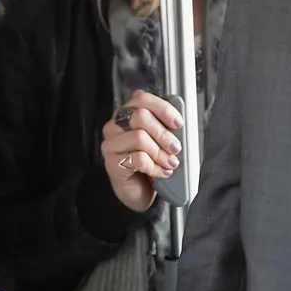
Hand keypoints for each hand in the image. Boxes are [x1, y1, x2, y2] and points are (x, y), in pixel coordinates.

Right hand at [100, 90, 183, 212]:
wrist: (139, 191)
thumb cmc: (150, 162)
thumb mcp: (160, 140)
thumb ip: (165, 127)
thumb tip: (178, 123)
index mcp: (127, 114)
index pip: (142, 99)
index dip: (163, 109)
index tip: (178, 123)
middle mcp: (115, 126)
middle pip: (140, 116)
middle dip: (164, 134)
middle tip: (175, 148)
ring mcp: (111, 144)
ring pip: (139, 137)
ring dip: (160, 153)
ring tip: (170, 163)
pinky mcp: (112, 163)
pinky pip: (138, 159)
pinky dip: (155, 167)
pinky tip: (161, 172)